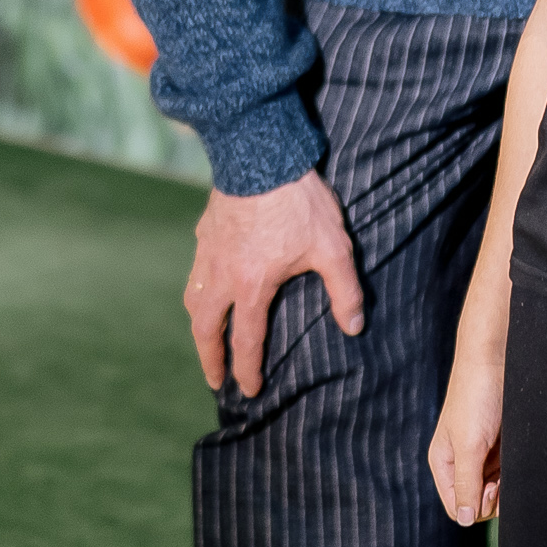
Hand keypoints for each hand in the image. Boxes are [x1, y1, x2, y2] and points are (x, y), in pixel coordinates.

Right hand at [186, 169, 363, 397]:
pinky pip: (194, 271)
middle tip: (214, 380)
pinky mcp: (205, 231)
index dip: (247, 371)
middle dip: (209, 359)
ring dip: (199, 326)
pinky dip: (197, 291)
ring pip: (192, 300)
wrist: (262, 155)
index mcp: (251, 287)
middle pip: (205, 329)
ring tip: (205, 338)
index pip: (245, 342)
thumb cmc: (300, 204)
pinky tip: (206, 287)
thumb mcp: (333, 248)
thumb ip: (344, 291)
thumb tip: (353, 327)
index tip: (247, 390)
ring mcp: (208, 252)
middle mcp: (221, 276)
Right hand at [429, 302, 508, 525]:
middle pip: (478, 501)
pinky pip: (509, 472)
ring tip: (510, 462)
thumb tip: (464, 519)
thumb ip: (466, 483)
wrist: (496, 357)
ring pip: (495, 489)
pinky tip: (517, 456)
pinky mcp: (501, 444)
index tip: (491, 486)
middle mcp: (461, 461)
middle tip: (501, 476)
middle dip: (493, 497)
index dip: (477, 506)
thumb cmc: (476, 396)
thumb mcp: (468, 444)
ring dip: (507, 484)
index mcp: (443, 462)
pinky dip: (515, 471)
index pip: (457, 507)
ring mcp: (482, 453)